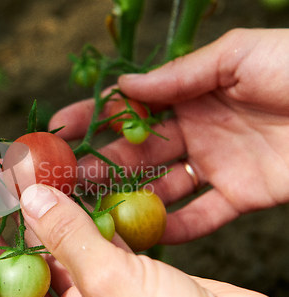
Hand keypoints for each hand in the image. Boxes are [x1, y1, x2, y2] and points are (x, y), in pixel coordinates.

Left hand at [0, 185, 288, 296]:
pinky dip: (75, 209)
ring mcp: (91, 295)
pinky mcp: (120, 273)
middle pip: (9, 269)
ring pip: (48, 248)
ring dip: (30, 211)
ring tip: (7, 173)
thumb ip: (68, 240)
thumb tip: (26, 195)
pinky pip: (87, 238)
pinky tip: (59, 180)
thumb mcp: (113, 292)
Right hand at [49, 28, 288, 243]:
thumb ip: (180, 74)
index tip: (61, 129)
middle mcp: (197, 130)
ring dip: (129, 198)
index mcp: (192, 93)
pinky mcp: (241, 195)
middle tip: (65, 178)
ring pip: (162, 186)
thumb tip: (124, 85)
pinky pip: (203, 215)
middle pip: (138, 152)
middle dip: (100, 164)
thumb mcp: (237, 55)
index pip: (132, 108)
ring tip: (94, 209)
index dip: (95, 117)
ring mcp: (216, 164)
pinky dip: (178, 227)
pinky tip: (148, 235)